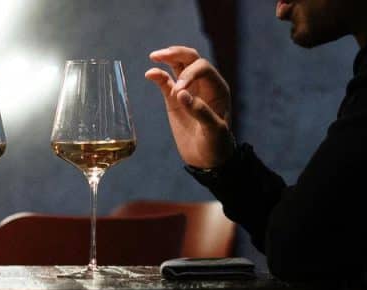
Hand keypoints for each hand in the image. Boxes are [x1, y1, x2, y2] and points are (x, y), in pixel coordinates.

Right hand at [146, 46, 235, 168]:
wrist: (208, 159)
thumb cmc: (217, 144)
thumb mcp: (214, 130)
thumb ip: (200, 111)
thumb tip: (180, 93)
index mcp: (217, 88)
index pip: (202, 68)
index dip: (190, 73)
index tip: (178, 90)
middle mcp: (203, 84)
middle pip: (191, 58)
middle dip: (177, 54)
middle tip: (160, 55)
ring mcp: (188, 90)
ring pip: (178, 65)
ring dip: (167, 58)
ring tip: (154, 56)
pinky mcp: (174, 100)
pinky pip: (165, 82)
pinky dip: (158, 76)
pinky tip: (149, 74)